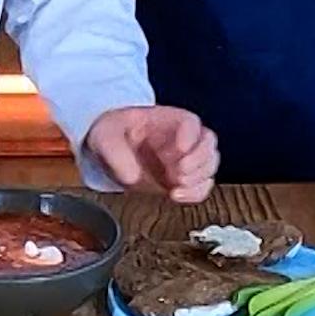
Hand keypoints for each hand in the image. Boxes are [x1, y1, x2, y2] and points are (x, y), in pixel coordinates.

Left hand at [86, 106, 217, 203]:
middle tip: (178, 173)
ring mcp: (184, 159)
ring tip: (175, 187)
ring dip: (198, 179)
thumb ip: (115, 152)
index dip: (190, 136)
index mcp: (166, 119)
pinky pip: (202, 186)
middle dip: (198, 161)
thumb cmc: (112, 134)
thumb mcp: (105, 135)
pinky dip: (196, 193)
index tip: (180, 149)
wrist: (109, 151)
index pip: (190, 122)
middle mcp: (181, 137)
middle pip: (208, 143)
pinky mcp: (182, 179)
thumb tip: (131, 175)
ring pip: (209, 165)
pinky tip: (176, 196)